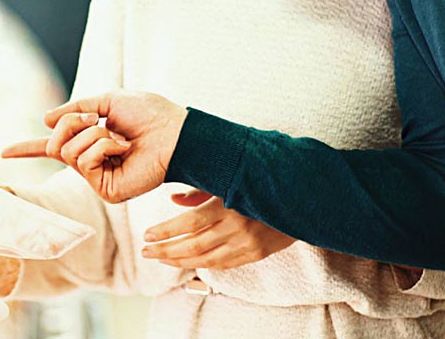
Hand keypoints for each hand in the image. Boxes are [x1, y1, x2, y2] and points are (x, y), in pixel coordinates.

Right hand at [2, 90, 188, 203]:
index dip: (27, 148)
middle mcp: (91, 162)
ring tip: (120, 137)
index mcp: (90, 142)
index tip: (3, 152)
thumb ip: (76, 110)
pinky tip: (123, 149)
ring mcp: (97, 178)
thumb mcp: (108, 100)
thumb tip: (44, 121)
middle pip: (54, 143)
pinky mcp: (106, 190)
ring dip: (94, 134)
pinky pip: (84, 161)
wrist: (175, 132)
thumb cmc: (150, 114)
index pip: (53, 147)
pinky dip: (102, 146)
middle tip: (98, 120)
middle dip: (72, 124)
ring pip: (67, 152)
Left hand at [139, 189, 295, 269]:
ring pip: (206, 258)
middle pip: (194, 244)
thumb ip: (200, 191)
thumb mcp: (229, 179)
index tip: (147, 234)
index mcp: (230, 203)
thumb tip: (173, 199)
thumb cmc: (259, 181)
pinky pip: (224, 264)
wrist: (299, 196)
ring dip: (179, 260)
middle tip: (145, 251)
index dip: (166, 231)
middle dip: (166, 250)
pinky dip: (202, 265)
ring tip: (160, 258)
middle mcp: (238, 225)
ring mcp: (248, 242)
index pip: (190, 222)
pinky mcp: (256, 253)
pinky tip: (186, 262)